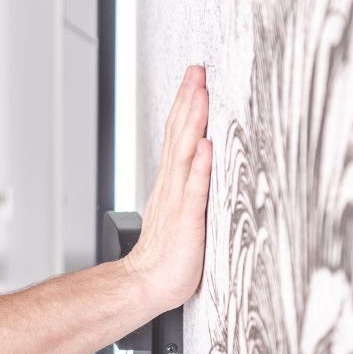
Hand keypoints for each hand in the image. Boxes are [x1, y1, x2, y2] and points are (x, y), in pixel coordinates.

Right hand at [124, 65, 211, 314]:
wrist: (147, 282)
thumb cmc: (167, 253)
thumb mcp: (180, 211)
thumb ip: (188, 183)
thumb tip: (200, 157)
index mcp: (171, 181)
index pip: (176, 133)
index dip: (184, 104)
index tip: (193, 78)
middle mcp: (171, 183)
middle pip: (178, 133)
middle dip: (188, 100)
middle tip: (196, 71)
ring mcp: (177, 198)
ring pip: (184, 152)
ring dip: (192, 122)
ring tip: (200, 94)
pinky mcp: (187, 218)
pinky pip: (194, 189)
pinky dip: (199, 166)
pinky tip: (206, 146)